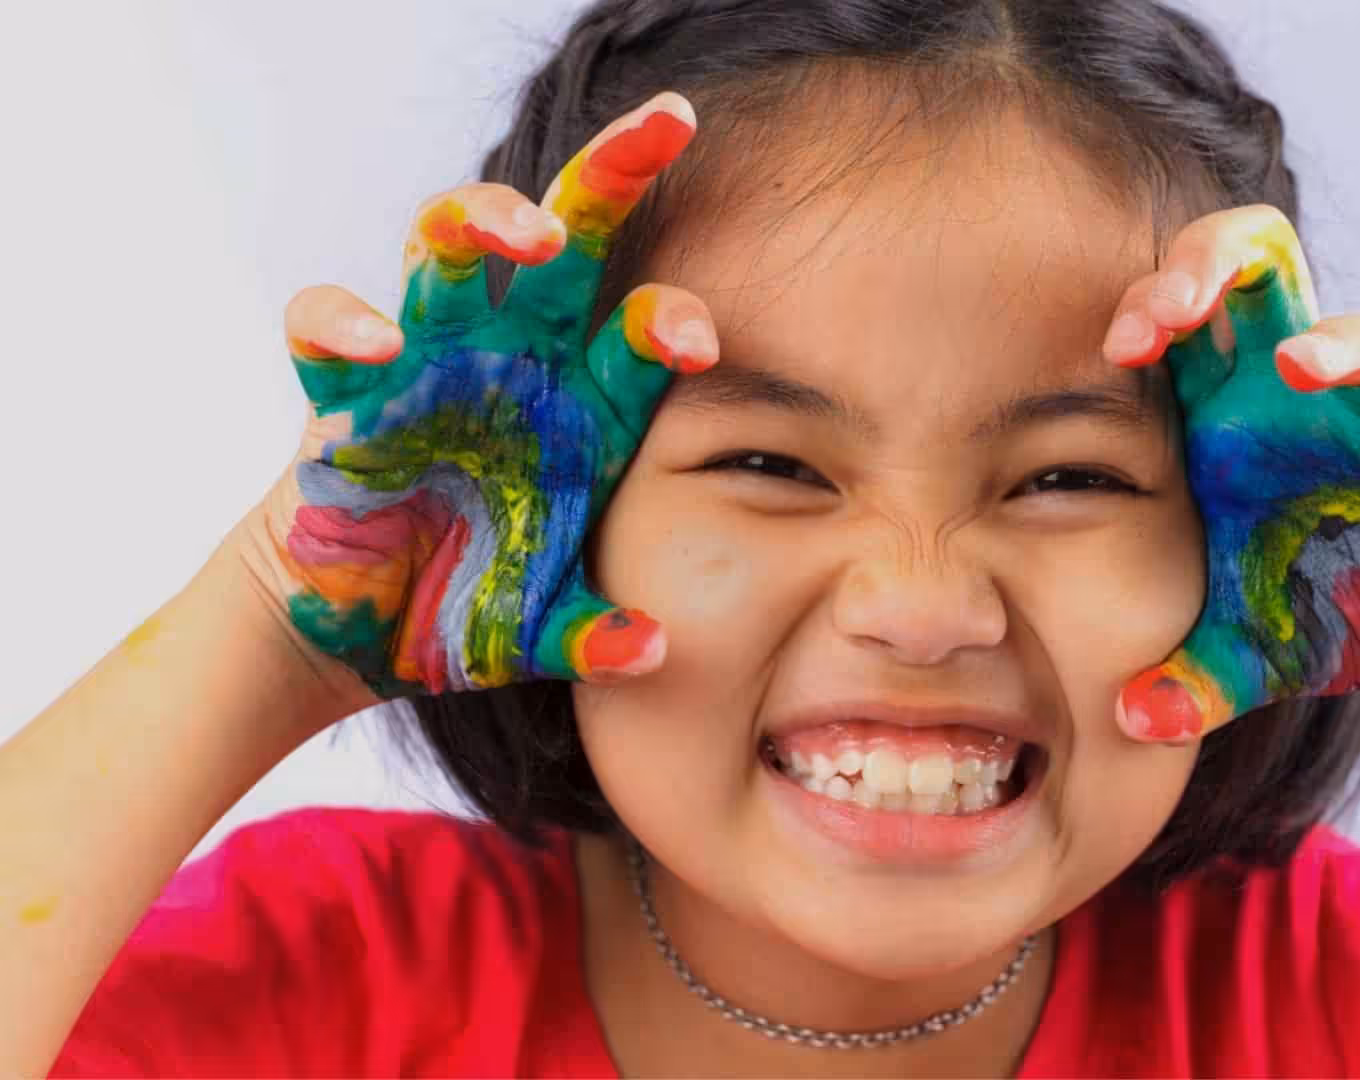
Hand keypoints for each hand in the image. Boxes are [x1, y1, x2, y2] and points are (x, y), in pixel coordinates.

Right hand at [258, 92, 715, 699]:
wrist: (353, 635)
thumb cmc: (464, 613)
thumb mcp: (540, 629)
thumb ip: (596, 635)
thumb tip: (656, 645)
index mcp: (581, 413)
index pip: (641, 334)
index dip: (670, 321)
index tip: (697, 337)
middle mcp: (513, 366)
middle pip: (569, 242)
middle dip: (618, 175)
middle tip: (672, 123)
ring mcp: (426, 363)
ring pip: (450, 247)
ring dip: (486, 219)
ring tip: (532, 233)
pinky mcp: (340, 390)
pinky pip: (326, 323)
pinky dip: (342, 323)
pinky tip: (375, 352)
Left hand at [1103, 205, 1359, 739]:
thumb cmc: (1328, 603)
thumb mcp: (1243, 653)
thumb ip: (1184, 684)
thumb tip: (1132, 726)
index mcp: (1232, 409)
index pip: (1182, 311)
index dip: (1149, 303)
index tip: (1119, 347)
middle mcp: (1305, 394)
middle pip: (1266, 261)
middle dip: (1217, 258)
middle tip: (1177, 304)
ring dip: (1336, 344)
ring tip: (1297, 367)